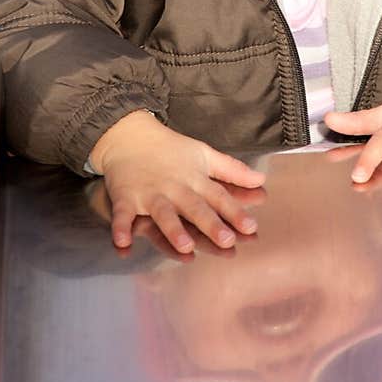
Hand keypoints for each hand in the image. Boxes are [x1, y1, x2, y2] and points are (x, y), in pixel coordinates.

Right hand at [89, 110, 265, 251]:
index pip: (218, 197)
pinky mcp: (125, 198)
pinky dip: (120, 228)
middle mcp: (174, 188)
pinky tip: (123, 243)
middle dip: (210, 224)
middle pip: (194, 207)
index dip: (234, 212)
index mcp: (194, 179)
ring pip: (163, 213)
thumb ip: (231, 169)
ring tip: (185, 246)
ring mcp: (149, 194)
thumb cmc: (169, 149)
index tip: (251, 227)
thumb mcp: (203, 154)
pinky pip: (122, 215)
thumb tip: (261, 179)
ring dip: (173, 230)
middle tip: (226, 241)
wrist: (128, 135)